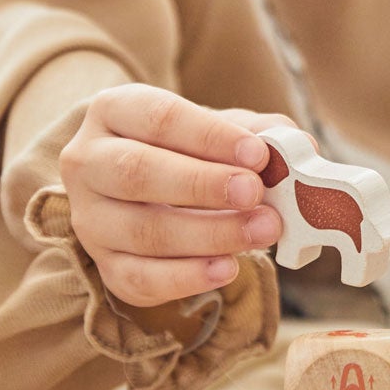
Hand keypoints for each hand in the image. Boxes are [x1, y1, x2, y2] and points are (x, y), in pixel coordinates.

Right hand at [60, 84, 306, 306]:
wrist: (138, 183)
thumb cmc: (183, 148)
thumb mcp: (216, 128)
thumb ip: (258, 133)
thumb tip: (301, 146)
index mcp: (113, 111)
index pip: (158, 117)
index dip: (209, 137)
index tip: (257, 154)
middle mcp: (88, 162)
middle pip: (138, 173)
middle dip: (203, 185)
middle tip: (255, 193)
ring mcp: (91, 218)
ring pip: (142, 230)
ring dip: (208, 234)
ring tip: (262, 231)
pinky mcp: (103, 265)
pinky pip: (139, 278)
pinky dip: (187, 277)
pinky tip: (228, 268)